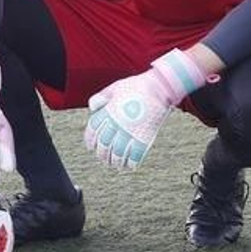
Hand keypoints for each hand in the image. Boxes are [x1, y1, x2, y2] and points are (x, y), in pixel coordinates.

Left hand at [84, 49, 207, 170]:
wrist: (160, 87)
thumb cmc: (138, 86)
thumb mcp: (115, 87)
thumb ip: (102, 97)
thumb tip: (92, 108)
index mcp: (109, 111)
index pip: (93, 130)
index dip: (90, 141)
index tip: (91, 147)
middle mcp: (118, 123)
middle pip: (105, 145)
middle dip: (103, 155)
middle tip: (104, 159)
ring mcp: (131, 131)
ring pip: (118, 153)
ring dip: (116, 161)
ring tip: (116, 164)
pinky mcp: (145, 136)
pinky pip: (136, 155)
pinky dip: (132, 162)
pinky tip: (131, 165)